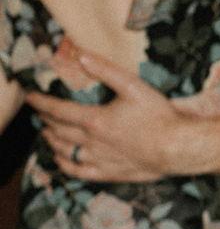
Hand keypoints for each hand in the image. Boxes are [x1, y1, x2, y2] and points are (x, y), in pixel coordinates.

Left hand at [25, 41, 199, 182]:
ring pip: (64, 151)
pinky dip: (64, 165)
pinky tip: (61, 160)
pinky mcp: (109, 173)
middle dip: (45, 120)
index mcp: (94, 119)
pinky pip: (78, 171)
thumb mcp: (134, 86)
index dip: (40, 102)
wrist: (179, 148)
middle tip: (40, 113)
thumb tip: (81, 56)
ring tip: (47, 133)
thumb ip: (106, 71)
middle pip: (57, 130)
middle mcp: (91, 141)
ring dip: (51, 141)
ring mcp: (99, 159)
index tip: (31, 96)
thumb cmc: (160, 117)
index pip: (57, 110)